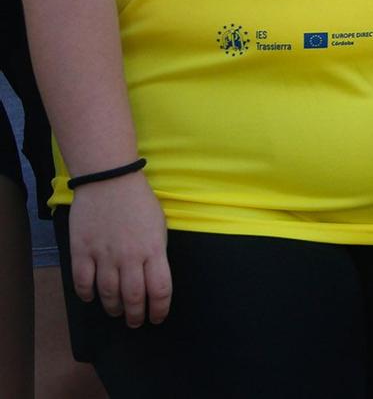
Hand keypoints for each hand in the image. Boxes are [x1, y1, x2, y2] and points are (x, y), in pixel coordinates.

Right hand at [67, 173, 171, 325]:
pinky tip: (91, 298)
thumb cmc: (139, 201)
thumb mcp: (159, 225)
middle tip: (135, 322)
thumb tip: (153, 276)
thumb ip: (156, 252)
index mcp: (153, 249)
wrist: (109, 180)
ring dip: (113, 308)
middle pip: (134, 298)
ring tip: (116, 312)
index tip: (158, 317)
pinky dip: (87, 294)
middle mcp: (129, 257)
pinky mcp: (81, 251)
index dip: (160, 309)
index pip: (160, 290)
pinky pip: (82, 282)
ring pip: (108, 294)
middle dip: (135, 316)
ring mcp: (104, 255)